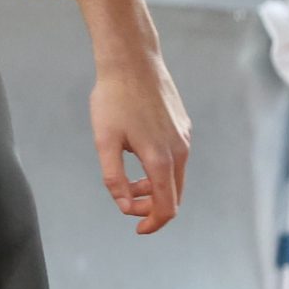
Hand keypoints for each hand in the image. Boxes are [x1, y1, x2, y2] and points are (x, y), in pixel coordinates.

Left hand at [91, 59, 191, 234]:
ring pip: (175, 176)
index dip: (152, 223)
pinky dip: (160, 168)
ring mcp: (184, 136)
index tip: (137, 228)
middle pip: (174, 195)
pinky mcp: (182, 125)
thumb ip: (113, 178)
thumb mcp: (105, 141)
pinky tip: (137, 154)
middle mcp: (180, 150)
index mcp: (161, 159)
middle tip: (126, 203)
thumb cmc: (114, 98)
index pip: (167, 207)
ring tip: (128, 180)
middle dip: (151, 206)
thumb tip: (123, 204)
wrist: (132, 59)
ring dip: (154, 187)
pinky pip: (176, 157)